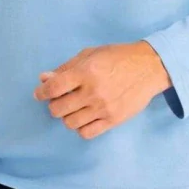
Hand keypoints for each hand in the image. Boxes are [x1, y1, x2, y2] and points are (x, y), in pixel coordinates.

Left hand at [32, 41, 171, 138]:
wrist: (148, 68)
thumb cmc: (117, 57)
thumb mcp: (90, 54)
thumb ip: (66, 67)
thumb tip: (44, 79)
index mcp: (85, 72)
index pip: (54, 88)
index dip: (42, 92)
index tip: (40, 94)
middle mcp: (93, 92)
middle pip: (58, 109)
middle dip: (54, 104)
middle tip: (60, 99)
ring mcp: (103, 108)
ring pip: (70, 123)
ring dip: (67, 116)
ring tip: (74, 107)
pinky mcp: (113, 120)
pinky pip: (87, 133)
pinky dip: (81, 127)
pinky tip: (85, 117)